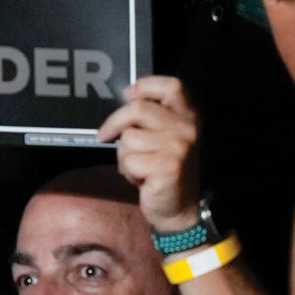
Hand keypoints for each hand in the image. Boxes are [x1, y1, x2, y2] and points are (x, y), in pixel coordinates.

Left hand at [94, 76, 204, 232]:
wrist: (180, 210)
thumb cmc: (165, 171)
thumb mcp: (168, 139)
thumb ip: (154, 119)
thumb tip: (125, 99)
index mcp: (188, 118)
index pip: (171, 86)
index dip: (146, 85)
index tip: (128, 95)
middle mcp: (187, 129)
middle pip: (138, 109)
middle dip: (115, 123)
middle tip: (105, 135)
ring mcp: (179, 148)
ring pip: (128, 138)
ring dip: (124, 155)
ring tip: (139, 166)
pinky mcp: (167, 167)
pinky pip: (128, 160)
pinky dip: (127, 171)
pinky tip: (142, 179)